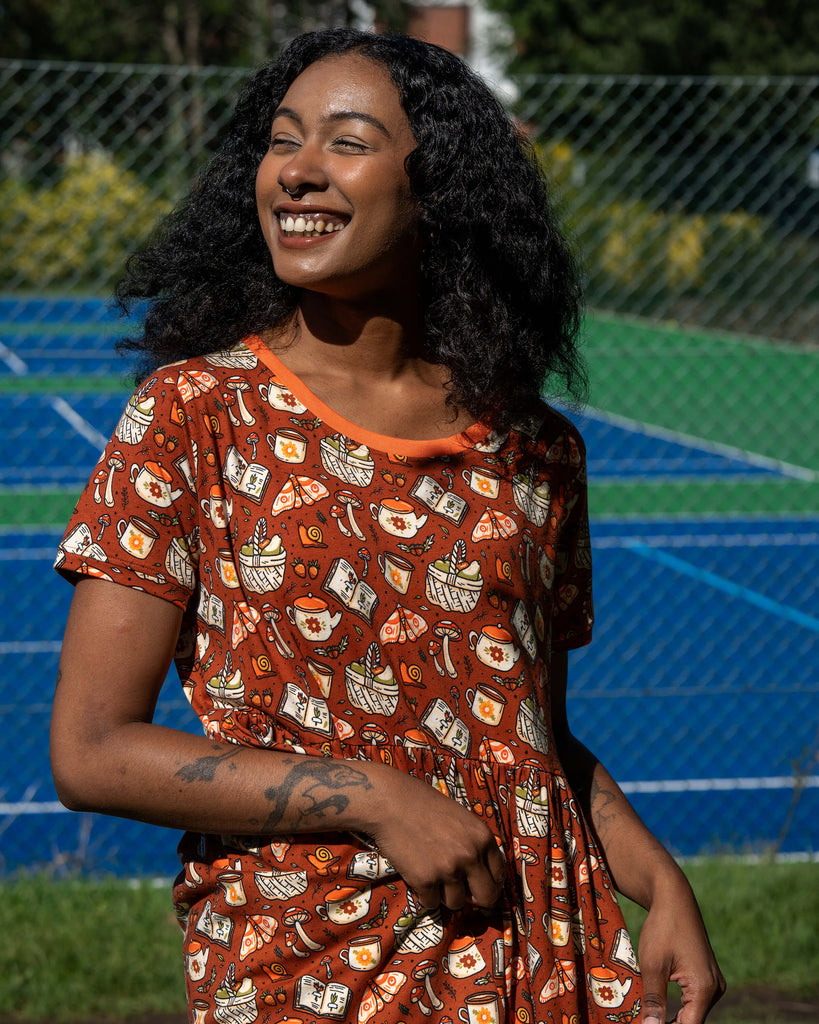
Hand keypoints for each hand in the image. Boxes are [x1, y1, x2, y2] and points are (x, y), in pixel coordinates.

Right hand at [364, 767, 504, 911]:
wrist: (390, 803)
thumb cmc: (424, 806)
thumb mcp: (461, 819)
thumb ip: (474, 844)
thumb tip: (481, 876)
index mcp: (483, 837)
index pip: (499, 875)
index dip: (490, 883)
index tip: (480, 886)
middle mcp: (470, 855)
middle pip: (486, 897)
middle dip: (475, 899)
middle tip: (464, 895)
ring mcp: (448, 870)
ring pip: (456, 903)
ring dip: (445, 895)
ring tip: (433, 874)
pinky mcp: (425, 880)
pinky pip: (431, 903)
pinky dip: (425, 894)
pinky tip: (417, 874)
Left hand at [637, 881, 724, 1023]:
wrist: (674, 897)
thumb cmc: (663, 927)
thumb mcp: (652, 964)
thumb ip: (653, 1000)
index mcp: (704, 988)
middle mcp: (715, 988)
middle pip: (692, 1021)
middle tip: (646, 1021)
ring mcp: (713, 982)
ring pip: (693, 1012)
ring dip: (674, 1018)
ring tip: (650, 1017)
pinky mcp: (707, 976)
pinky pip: (694, 1000)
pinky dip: (679, 1006)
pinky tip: (660, 1008)